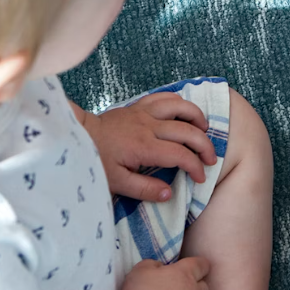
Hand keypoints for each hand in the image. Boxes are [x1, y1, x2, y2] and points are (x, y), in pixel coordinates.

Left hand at [82, 93, 216, 201]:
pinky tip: (185, 113)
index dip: (196, 167)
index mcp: (144, 147)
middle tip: (211, 159)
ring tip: (204, 130)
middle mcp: (148, 126)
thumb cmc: (95, 161)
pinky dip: (180, 102)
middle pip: (187, 131)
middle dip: (205, 145)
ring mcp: (145, 112)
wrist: (77, 136)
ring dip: (197, 117)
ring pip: (180, 106)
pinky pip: (165, 96)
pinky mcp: (139, 105)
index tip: (200, 177)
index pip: (180, 155)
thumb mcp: (116, 183)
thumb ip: (144, 189)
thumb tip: (169, 193)